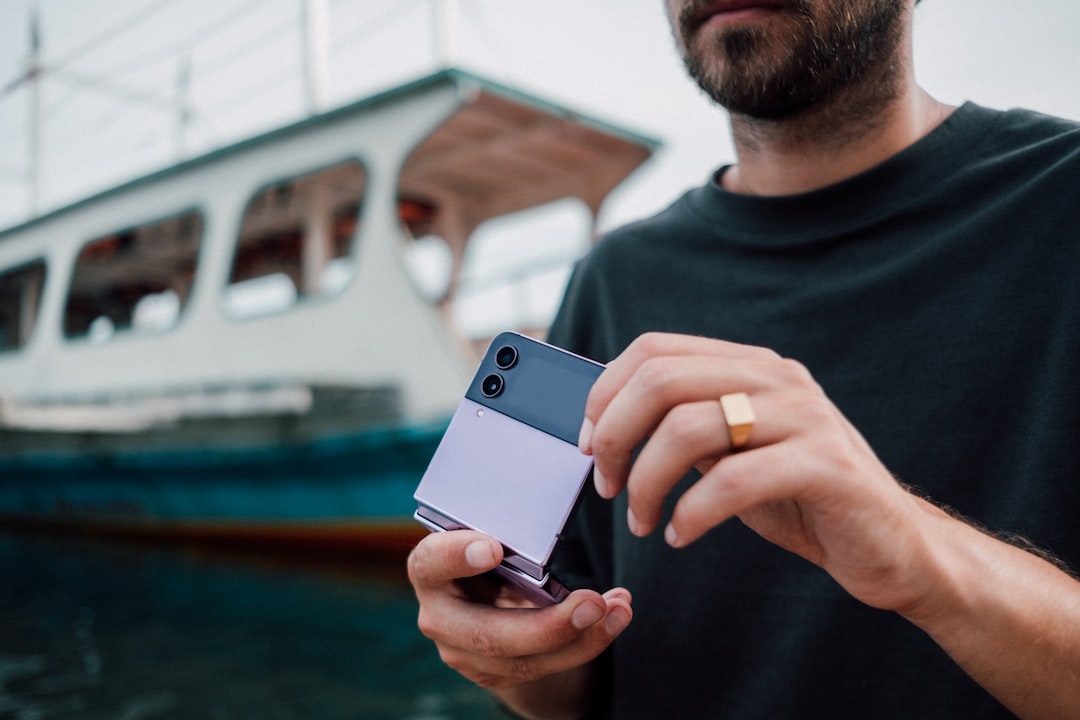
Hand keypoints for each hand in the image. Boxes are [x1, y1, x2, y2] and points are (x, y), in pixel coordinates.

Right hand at [407, 528, 631, 689]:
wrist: (486, 594)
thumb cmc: (490, 550)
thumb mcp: (490, 535)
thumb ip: (505, 534)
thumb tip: (545, 521)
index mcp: (429, 568)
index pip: (432, 563)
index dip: (458, 556)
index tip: (494, 548)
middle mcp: (439, 616)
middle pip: (488, 635)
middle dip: (547, 626)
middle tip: (592, 603)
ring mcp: (463, 652)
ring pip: (523, 662)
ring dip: (581, 638)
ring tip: (618, 610)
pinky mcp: (492, 673)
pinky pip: (543, 668)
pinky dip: (586, 643)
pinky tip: (615, 618)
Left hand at [579, 332, 934, 613]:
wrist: (891, 546)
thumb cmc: (799, 499)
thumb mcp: (732, 452)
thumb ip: (685, 427)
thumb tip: (604, 424)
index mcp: (749, 366)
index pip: (654, 349)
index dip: (605, 393)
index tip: (588, 443)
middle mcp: (777, 378)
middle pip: (661, 380)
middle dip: (614, 437)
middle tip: (606, 485)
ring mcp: (806, 417)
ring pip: (688, 427)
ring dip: (646, 483)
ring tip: (644, 521)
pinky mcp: (827, 466)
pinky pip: (733, 480)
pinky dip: (691, 514)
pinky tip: (682, 536)